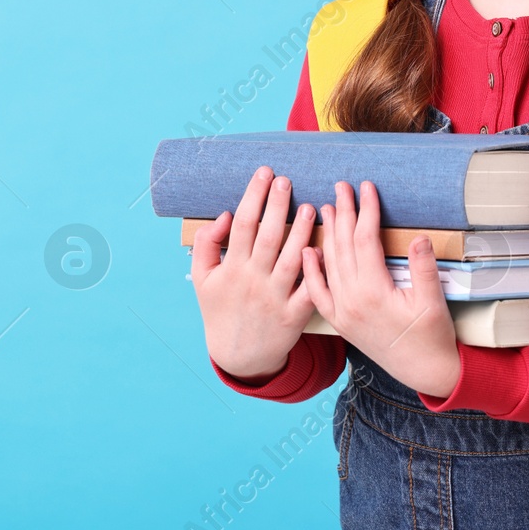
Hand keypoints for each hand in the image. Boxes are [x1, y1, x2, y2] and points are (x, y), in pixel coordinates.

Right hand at [189, 165, 316, 380]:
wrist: (239, 356)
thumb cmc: (220, 310)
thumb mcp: (202, 278)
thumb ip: (207, 244)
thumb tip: (224, 215)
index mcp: (232, 268)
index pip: (243, 224)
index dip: (254, 196)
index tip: (264, 173)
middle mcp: (254, 280)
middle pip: (269, 236)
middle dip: (277, 205)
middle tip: (287, 180)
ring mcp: (275, 298)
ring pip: (292, 259)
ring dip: (302, 232)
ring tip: (310, 207)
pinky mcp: (294, 315)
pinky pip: (309, 289)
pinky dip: (318, 270)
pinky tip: (327, 248)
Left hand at [300, 180, 460, 398]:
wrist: (424, 373)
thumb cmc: (432, 337)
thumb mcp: (433, 302)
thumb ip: (424, 269)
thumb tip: (418, 237)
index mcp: (374, 292)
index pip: (365, 239)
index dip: (366, 210)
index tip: (366, 187)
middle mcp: (352, 301)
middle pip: (343, 246)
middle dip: (342, 213)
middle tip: (341, 186)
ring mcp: (342, 312)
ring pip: (329, 264)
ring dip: (326, 234)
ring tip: (325, 207)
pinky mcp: (340, 322)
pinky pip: (317, 293)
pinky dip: (311, 271)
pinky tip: (308, 250)